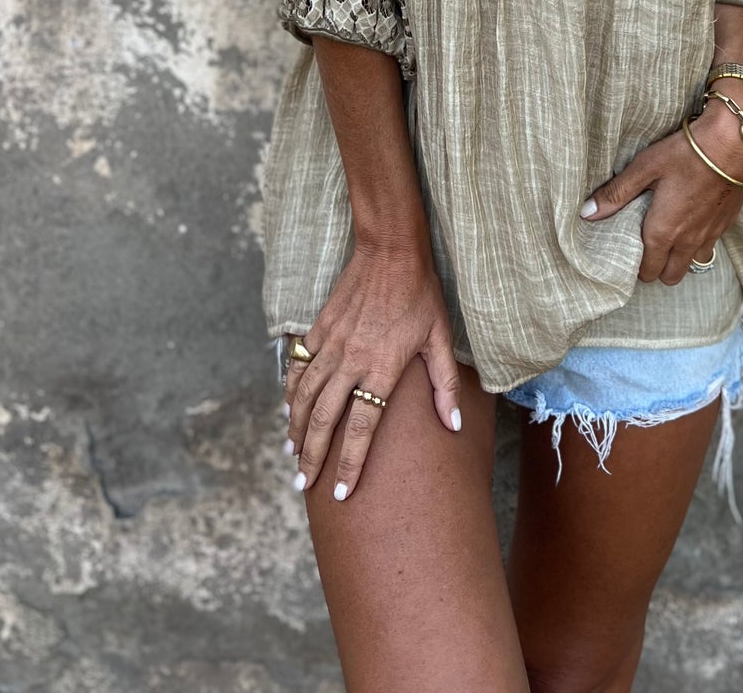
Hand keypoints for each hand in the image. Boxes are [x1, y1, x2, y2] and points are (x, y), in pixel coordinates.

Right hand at [283, 239, 461, 501]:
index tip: (340, 493)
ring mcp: (330, 344)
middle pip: (323, 419)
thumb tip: (454, 425)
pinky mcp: (318, 328)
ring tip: (291, 456)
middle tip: (303, 485)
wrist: (390, 249)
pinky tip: (288, 410)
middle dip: (312, 457)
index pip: (361, 428)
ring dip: (295, 429)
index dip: (349, 464)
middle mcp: (350, 360)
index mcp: (381, 368)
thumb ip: (445, 384)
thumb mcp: (440, 337)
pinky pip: (299, 368)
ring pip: (304, 396)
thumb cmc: (421, 294)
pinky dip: (290, 393)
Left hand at [578, 88, 742, 284]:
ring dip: (680, 257)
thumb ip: (616, 193)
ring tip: (671, 234)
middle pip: (670, 276)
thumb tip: (586, 214)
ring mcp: (710, 235)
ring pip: (692, 264)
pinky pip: (710, 246)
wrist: (734, 143)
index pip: (647, 271)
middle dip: (657, 268)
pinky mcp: (727, 224)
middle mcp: (688, 241)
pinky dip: (699, 242)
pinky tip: (692, 219)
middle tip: (647, 245)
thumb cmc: (686, 152)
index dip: (636, 265)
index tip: (629, 249)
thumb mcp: (645, 167)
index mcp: (663, 231)